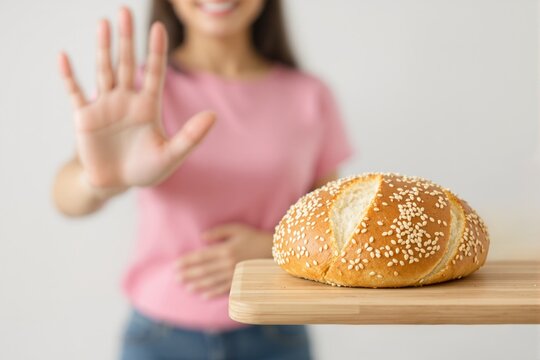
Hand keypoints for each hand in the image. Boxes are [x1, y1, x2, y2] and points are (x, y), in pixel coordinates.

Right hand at [58, 7, 214, 189]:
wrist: (116, 184)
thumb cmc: (146, 169)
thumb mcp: (171, 155)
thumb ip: (191, 136)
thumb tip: (214, 116)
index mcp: (148, 106)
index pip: (154, 72)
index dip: (156, 50)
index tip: (159, 26)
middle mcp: (126, 100)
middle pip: (126, 63)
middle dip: (127, 38)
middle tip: (125, 10)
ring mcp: (105, 106)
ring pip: (104, 70)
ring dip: (103, 47)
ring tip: (103, 22)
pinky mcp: (84, 117)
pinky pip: (75, 92)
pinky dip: (69, 76)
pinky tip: (63, 56)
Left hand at [175, 224, 272, 298]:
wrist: (273, 250)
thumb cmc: (253, 236)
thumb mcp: (236, 229)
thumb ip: (218, 232)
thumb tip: (202, 237)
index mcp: (225, 249)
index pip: (201, 257)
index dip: (187, 261)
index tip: (176, 265)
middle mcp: (227, 263)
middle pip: (204, 270)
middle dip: (188, 274)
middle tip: (176, 278)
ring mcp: (234, 274)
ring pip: (212, 281)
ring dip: (198, 284)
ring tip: (187, 287)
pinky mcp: (240, 281)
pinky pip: (224, 289)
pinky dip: (213, 292)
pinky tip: (204, 295)